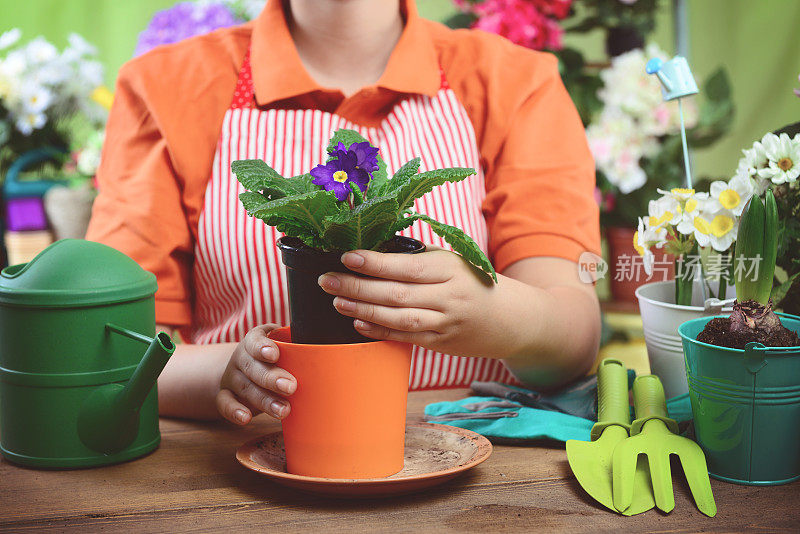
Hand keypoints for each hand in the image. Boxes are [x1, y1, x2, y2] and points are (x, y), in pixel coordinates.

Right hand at [217, 324, 296, 424]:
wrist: (243, 369)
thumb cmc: (275, 358)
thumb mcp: (284, 348)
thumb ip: (301, 350)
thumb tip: (336, 356)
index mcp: (255, 341)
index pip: (255, 341)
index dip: (263, 348)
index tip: (275, 354)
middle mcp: (241, 358)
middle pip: (253, 367)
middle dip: (272, 378)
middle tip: (291, 387)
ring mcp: (232, 377)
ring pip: (245, 387)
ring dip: (264, 400)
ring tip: (283, 410)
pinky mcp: (225, 395)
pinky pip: (225, 403)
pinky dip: (234, 411)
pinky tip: (246, 418)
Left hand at [318, 248, 505, 357]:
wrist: (512, 318)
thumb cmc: (474, 282)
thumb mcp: (454, 262)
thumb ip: (420, 259)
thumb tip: (375, 252)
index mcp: (451, 270)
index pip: (407, 267)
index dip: (375, 263)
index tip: (347, 256)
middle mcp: (449, 297)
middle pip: (396, 293)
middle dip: (358, 286)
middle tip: (327, 279)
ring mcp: (446, 323)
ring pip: (398, 318)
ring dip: (363, 309)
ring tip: (336, 301)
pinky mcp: (442, 343)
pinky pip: (406, 337)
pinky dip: (379, 330)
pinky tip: (357, 323)